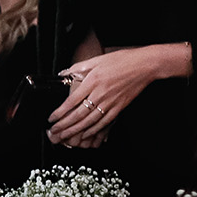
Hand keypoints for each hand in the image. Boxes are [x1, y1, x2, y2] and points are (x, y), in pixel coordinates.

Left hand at [48, 45, 186, 147]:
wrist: (145, 65)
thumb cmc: (122, 60)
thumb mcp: (97, 60)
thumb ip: (78, 67)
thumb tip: (64, 72)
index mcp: (92, 81)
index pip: (71, 101)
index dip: (60, 112)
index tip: (51, 118)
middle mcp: (100, 94)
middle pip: (79, 114)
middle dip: (64, 125)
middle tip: (54, 132)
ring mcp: (111, 102)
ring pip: (90, 121)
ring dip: (76, 130)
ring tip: (65, 136)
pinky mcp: (120, 107)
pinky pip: (104, 122)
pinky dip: (94, 130)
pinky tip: (85, 134)